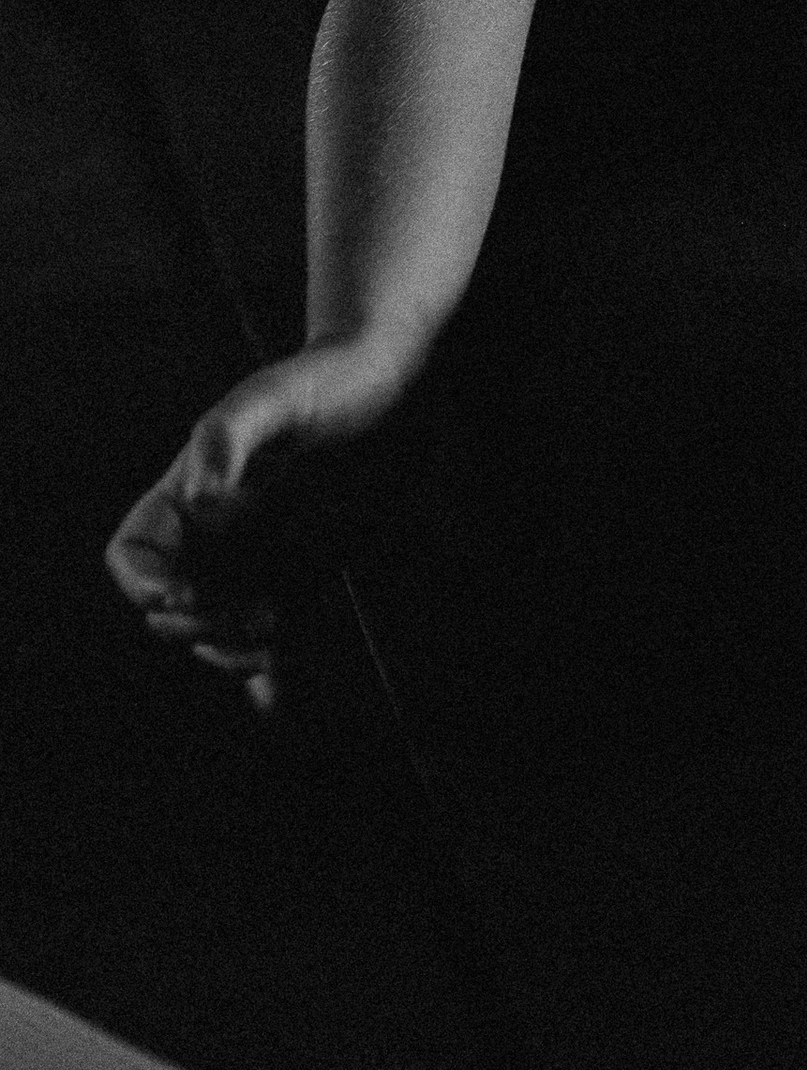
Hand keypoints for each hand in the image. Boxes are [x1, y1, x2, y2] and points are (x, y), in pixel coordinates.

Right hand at [105, 332, 416, 714]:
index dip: (143, 581)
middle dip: (196, 624)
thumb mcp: (276, 395)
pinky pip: (273, 640)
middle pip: (173, 607)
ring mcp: (258, 559)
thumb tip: (197, 496)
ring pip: (217, 632)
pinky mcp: (304, 578)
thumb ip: (230, 433)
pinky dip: (268, 680)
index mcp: (191, 493)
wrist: (398, 386)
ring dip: (232, 651)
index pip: (135, 552)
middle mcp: (217, 535)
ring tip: (273, 636)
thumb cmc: (326, 378)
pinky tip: (277, 701)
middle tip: (252, 613)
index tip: (179, 593)